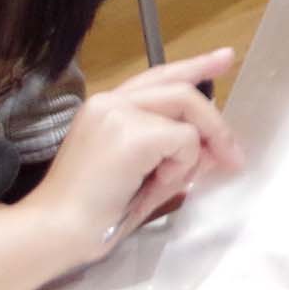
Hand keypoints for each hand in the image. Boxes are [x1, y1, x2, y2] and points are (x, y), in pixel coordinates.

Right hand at [21, 49, 243, 264]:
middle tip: (234, 156)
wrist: (55, 232)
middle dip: (215, 121)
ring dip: (196, 147)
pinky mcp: (131, 133)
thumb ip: (176, 158)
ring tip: (172, 180)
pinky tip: (155, 183)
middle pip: (181, 88)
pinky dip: (182, 165)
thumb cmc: (92, 216)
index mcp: (107, 108)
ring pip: (189, 108)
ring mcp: (119, 113)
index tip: (224, 57)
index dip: (195, 66)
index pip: (159, 77)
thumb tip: (214, 150)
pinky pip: (184, 139)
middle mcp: (110, 101)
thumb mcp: (143, 178)